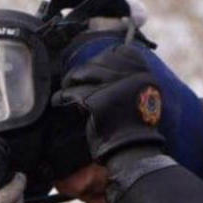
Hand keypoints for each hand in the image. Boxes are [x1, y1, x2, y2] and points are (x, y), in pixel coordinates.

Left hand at [53, 44, 165, 163]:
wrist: (131, 150)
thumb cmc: (133, 126)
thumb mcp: (139, 96)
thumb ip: (128, 79)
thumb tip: (106, 62)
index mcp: (143, 74)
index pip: (121, 52)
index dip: (104, 58)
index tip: (96, 66)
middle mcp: (130, 76)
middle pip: (99, 61)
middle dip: (84, 70)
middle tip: (74, 79)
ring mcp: (113, 86)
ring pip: (83, 73)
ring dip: (71, 81)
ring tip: (67, 87)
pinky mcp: (96, 100)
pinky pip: (72, 92)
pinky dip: (62, 97)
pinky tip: (58, 100)